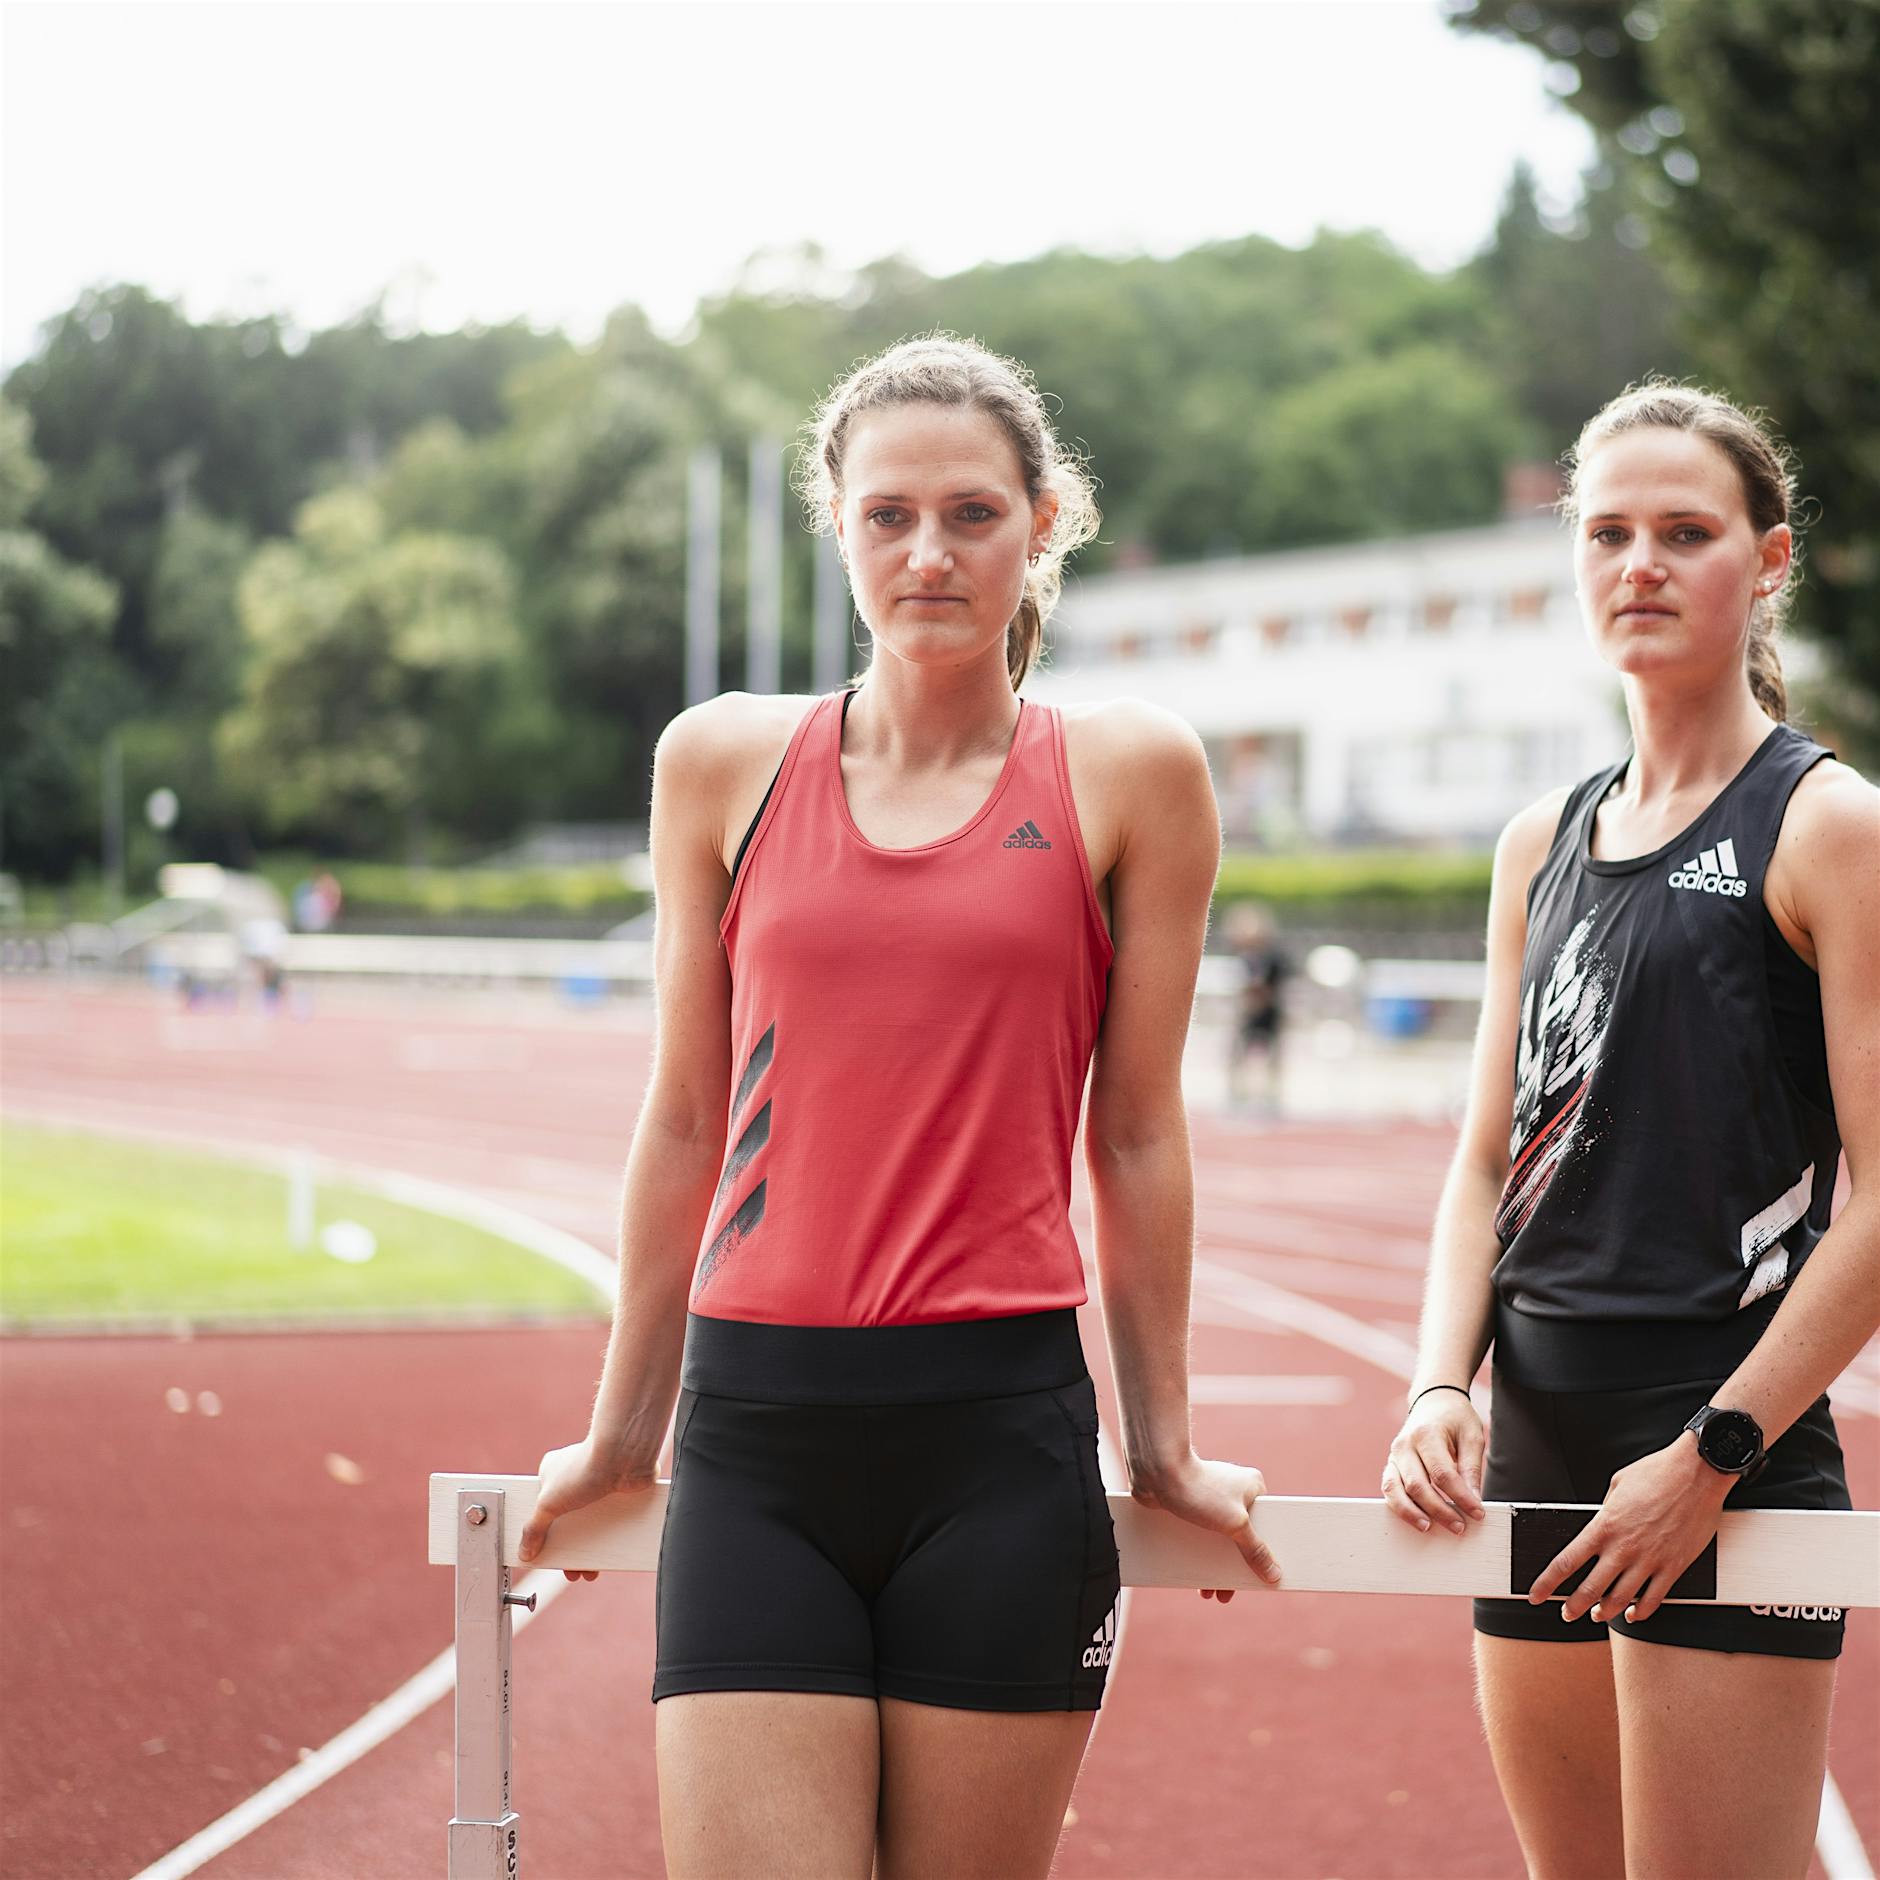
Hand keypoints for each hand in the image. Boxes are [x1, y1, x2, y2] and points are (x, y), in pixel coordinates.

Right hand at [517, 1439, 654, 1582]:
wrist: (626, 1456)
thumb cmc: (586, 1466)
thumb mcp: (549, 1502)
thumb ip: (533, 1529)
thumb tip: (524, 1552)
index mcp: (552, 1474)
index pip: (542, 1509)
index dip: (542, 1533)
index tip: (543, 1555)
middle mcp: (575, 1479)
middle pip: (568, 1522)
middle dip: (568, 1550)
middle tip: (569, 1571)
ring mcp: (598, 1488)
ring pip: (591, 1526)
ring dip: (590, 1551)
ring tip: (589, 1572)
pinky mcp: (619, 1495)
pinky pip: (612, 1523)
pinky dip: (611, 1540)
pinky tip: (609, 1558)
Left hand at [1132, 1452, 1280, 1602]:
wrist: (1156, 1472)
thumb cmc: (1199, 1489)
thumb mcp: (1235, 1524)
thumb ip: (1255, 1550)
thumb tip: (1274, 1573)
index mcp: (1253, 1487)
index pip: (1266, 1525)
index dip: (1264, 1552)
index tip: (1261, 1576)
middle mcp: (1234, 1490)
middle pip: (1242, 1535)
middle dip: (1234, 1566)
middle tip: (1227, 1592)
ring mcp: (1213, 1496)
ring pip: (1219, 1537)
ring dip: (1214, 1564)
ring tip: (1208, 1590)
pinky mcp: (1193, 1503)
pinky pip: (1201, 1533)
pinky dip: (1198, 1552)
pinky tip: (1193, 1572)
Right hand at [1383, 1388, 1485, 1535]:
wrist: (1433, 1401)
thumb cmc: (1455, 1418)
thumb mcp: (1472, 1436)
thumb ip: (1471, 1468)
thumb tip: (1474, 1500)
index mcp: (1426, 1433)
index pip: (1442, 1473)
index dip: (1460, 1497)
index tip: (1478, 1513)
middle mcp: (1405, 1444)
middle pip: (1417, 1485)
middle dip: (1439, 1510)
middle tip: (1460, 1527)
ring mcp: (1394, 1455)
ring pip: (1395, 1489)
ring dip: (1412, 1513)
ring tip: (1430, 1528)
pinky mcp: (1391, 1464)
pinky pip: (1389, 1489)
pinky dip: (1400, 1506)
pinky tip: (1417, 1517)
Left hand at [1526, 1434, 1732, 1623]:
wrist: (1697, 1473)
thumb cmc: (1657, 1472)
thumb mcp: (1617, 1484)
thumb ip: (1606, 1511)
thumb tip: (1602, 1524)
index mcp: (1604, 1525)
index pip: (1566, 1562)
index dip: (1547, 1582)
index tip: (1535, 1594)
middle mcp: (1623, 1547)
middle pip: (1590, 1588)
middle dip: (1574, 1606)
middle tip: (1566, 1614)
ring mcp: (1650, 1560)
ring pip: (1620, 1599)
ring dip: (1604, 1612)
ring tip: (1595, 1616)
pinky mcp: (1674, 1566)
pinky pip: (1654, 1598)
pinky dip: (1641, 1611)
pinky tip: (1632, 1614)